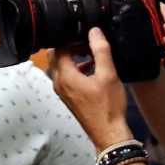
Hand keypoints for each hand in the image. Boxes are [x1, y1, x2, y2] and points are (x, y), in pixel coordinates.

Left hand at [51, 27, 133, 148]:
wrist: (108, 133)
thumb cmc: (108, 106)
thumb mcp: (108, 74)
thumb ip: (100, 51)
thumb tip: (94, 31)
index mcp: (64, 75)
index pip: (58, 48)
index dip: (71, 39)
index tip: (86, 37)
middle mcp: (58, 83)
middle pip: (56, 56)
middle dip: (69, 46)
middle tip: (87, 43)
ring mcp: (62, 91)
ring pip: (61, 67)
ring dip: (73, 58)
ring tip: (91, 54)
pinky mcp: (68, 97)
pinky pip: (66, 77)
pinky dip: (76, 69)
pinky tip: (93, 70)